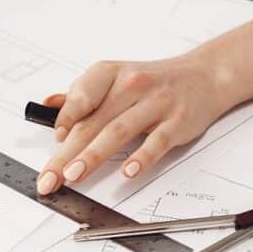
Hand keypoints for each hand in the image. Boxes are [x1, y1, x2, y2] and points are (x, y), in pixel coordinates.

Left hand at [35, 48, 238, 194]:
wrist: (204, 76)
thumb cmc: (153, 82)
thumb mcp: (115, 78)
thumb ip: (82, 94)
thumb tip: (48, 104)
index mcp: (110, 74)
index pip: (82, 96)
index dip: (65, 118)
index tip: (54, 138)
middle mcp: (131, 85)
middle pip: (92, 123)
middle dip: (66, 153)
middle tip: (50, 177)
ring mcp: (155, 104)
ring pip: (118, 131)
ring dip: (93, 156)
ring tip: (74, 175)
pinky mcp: (177, 122)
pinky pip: (157, 141)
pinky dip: (142, 157)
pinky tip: (127, 172)